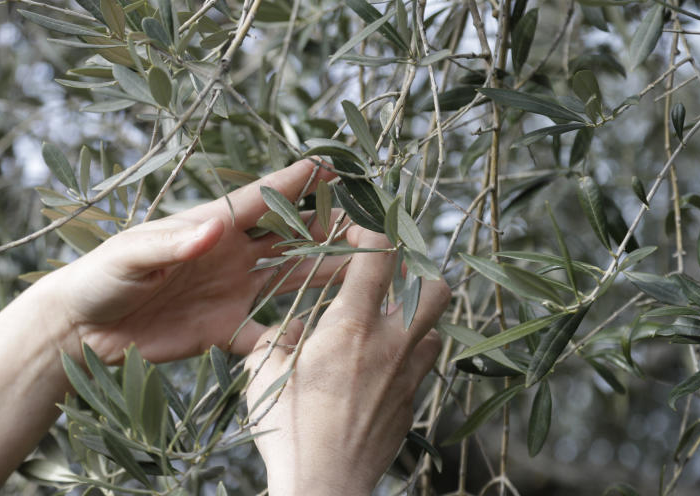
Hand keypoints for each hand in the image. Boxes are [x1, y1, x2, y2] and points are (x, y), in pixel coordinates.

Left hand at [38, 160, 342, 363]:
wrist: (79, 330)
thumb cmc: (100, 277)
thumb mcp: (132, 254)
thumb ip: (173, 243)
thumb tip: (215, 230)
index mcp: (209, 226)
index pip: (262, 200)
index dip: (297, 184)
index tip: (335, 167)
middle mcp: (228, 255)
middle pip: (289, 237)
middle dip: (328, 228)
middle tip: (372, 224)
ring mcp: (230, 291)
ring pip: (290, 278)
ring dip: (325, 274)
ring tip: (368, 271)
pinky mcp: (223, 330)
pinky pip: (268, 331)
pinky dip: (294, 335)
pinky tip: (324, 337)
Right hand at [245, 228, 450, 495]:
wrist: (323, 486)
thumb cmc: (288, 427)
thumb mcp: (264, 370)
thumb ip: (280, 336)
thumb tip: (298, 327)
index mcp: (352, 326)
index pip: (378, 256)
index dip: (371, 232)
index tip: (357, 230)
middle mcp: (390, 344)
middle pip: (433, 287)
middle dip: (417, 271)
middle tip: (389, 275)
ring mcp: (407, 375)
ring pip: (435, 326)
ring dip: (415, 315)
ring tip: (386, 319)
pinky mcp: (412, 403)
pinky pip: (424, 363)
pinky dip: (411, 352)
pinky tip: (382, 362)